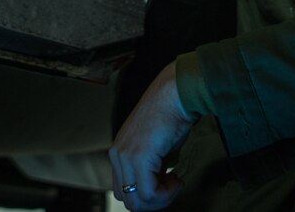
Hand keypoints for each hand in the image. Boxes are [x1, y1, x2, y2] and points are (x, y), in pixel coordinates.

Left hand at [109, 62, 194, 210]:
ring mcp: (125, 155)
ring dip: (160, 199)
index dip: (147, 194)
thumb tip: (161, 184)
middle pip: (127, 200)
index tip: (166, 184)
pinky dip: (166, 193)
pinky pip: (149, 193)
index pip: (124, 189)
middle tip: (172, 188)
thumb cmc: (172, 112)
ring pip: (136, 202)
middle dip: (153, 202)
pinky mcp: (138, 156)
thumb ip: (152, 166)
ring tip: (175, 183)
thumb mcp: (157, 145)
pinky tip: (177, 178)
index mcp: (120, 150)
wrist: (176, 92)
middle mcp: (117, 154)